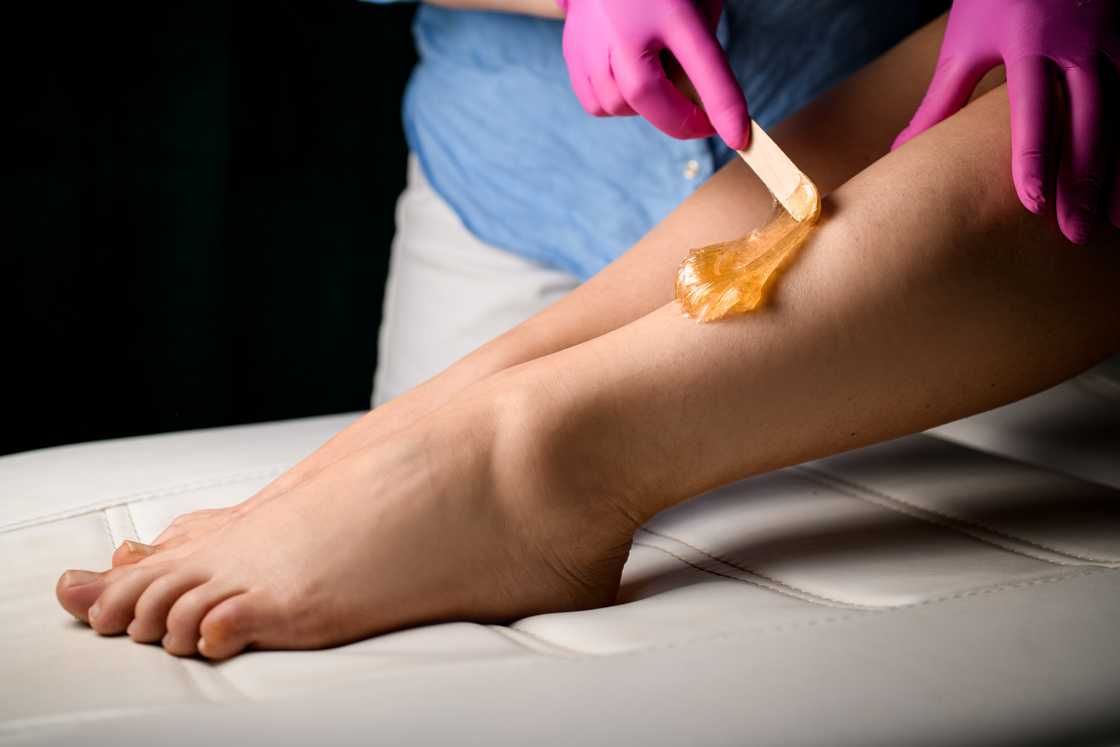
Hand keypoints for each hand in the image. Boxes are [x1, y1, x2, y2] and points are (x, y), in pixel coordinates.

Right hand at [556, 0, 749, 148]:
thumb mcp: (695, 4)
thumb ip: (701, 50)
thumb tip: (700, 104)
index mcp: (668, 7)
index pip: (703, 63)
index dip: (723, 107)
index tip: (738, 139)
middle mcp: (623, 25)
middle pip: (646, 93)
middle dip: (679, 121)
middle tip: (702, 123)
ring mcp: (591, 40)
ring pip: (617, 105)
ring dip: (645, 109)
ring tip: (658, 85)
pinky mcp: (571, 52)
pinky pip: (596, 103)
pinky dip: (617, 104)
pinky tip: (628, 83)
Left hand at [892, 0, 1119, 243]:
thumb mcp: (966, 42)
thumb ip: (942, 98)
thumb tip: (902, 150)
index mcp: (1030, 45)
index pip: (1032, 110)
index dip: (1033, 158)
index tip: (1032, 204)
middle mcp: (1079, 45)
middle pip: (1087, 122)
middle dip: (1084, 181)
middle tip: (1074, 233)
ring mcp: (1113, 43)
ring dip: (1118, 172)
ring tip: (1111, 222)